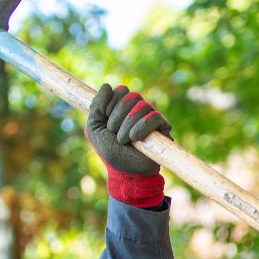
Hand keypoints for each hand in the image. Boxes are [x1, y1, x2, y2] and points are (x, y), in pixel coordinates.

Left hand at [86, 83, 171, 206]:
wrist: (126, 172)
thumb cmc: (111, 151)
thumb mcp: (95, 128)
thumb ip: (96, 106)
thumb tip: (107, 86)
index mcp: (122, 107)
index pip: (121, 90)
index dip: (112, 102)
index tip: (106, 119)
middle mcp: (138, 109)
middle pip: (132, 95)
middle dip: (119, 115)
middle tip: (114, 133)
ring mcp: (151, 117)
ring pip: (142, 105)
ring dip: (128, 124)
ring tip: (124, 140)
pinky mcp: (163, 128)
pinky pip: (154, 117)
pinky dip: (142, 126)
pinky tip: (135, 138)